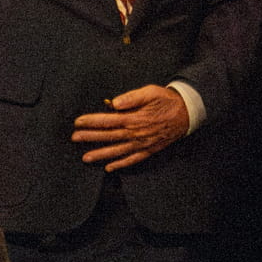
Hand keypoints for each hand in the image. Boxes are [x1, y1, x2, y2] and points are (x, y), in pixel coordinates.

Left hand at [71, 85, 188, 169]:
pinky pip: (133, 160)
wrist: (187, 113)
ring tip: (85, 158)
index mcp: (135, 118)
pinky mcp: (149, 150)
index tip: (77, 122)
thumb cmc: (167, 100)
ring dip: (101, 154)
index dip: (92, 121)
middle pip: (109, 136)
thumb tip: (113, 103)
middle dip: (90, 137)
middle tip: (74, 138)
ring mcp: (142, 144)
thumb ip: (131, 97)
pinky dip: (121, 165)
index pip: (108, 120)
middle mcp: (136, 134)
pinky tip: (109, 168)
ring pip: (118, 151)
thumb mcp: (150, 92)